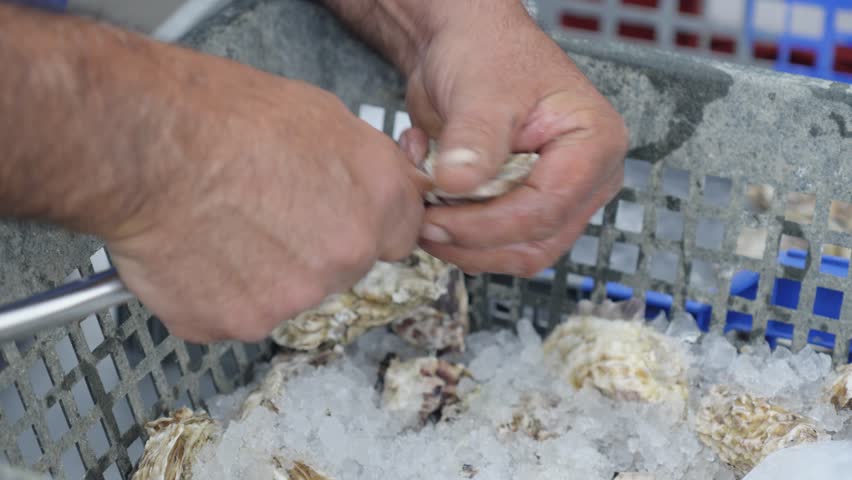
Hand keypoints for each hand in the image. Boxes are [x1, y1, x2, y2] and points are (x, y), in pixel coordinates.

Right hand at [100, 54, 427, 342]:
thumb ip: (363, 164)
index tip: (347, 219)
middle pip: (344, 266)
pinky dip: (219, 291)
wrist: (144, 146)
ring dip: (265, 271)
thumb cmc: (220, 116)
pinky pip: (239, 312)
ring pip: (290, 292)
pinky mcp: (242, 322)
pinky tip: (198, 251)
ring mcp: (296, 296)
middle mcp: (348, 254)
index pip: (403, 233)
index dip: (370, 223)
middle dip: (314, 247)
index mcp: (378, 199)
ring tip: (221, 225)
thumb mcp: (320, 115)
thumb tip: (375, 185)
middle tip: (263, 211)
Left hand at [398, 2, 627, 276]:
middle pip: (535, 241)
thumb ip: (474, 140)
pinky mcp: (523, 209)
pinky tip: (431, 192)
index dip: (489, 225)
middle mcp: (584, 180)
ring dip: (462, 243)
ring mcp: (555, 198)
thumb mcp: (482, 90)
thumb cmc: (486, 53)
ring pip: (515, 253)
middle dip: (474, 241)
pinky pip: (494, 244)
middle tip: (424, 223)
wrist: (463, 47)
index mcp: (594, 146)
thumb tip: (457, 186)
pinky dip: (457, 233)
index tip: (437, 220)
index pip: (547, 208)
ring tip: (424, 204)